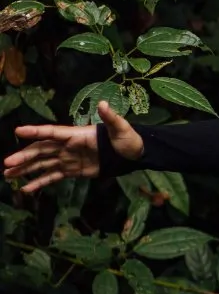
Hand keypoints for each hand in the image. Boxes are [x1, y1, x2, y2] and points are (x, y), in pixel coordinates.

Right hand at [4, 100, 143, 194]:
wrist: (132, 156)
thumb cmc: (126, 139)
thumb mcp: (120, 128)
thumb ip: (111, 118)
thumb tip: (104, 104)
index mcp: (75, 134)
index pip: (52, 132)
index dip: (36, 131)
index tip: (18, 131)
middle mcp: (67, 146)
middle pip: (41, 150)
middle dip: (24, 157)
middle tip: (7, 164)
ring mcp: (68, 159)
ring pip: (42, 164)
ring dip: (25, 170)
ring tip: (7, 176)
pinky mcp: (72, 171)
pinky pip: (53, 177)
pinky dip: (39, 183)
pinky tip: (26, 189)